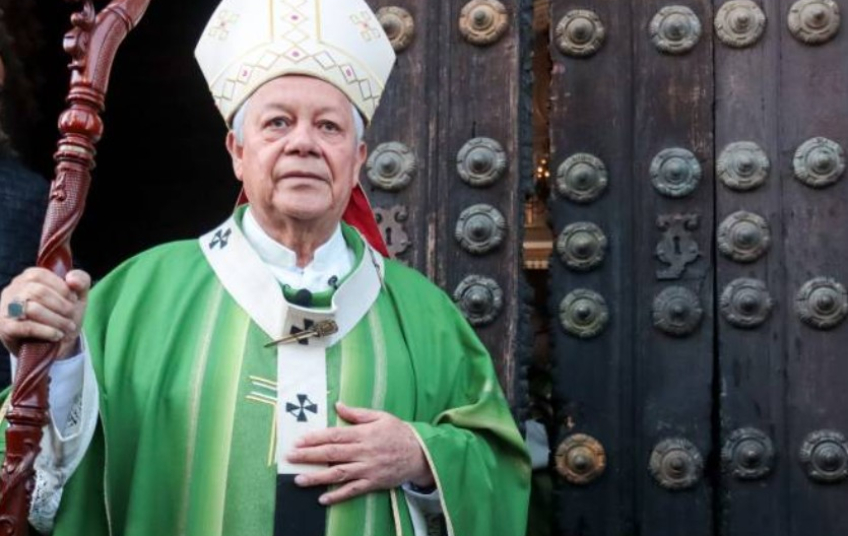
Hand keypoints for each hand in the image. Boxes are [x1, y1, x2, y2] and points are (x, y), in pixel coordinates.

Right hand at [0, 268, 90, 358]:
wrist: (53, 344)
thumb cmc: (63, 314)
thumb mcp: (77, 296)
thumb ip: (81, 280)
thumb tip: (71, 279)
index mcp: (27, 278)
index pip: (40, 275)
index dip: (62, 288)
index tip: (73, 301)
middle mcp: (12, 290)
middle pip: (38, 292)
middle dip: (62, 306)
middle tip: (72, 316)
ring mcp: (6, 309)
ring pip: (32, 309)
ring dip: (57, 320)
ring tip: (68, 327)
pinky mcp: (6, 328)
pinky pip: (26, 327)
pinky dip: (47, 331)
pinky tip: (58, 335)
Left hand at [287, 402, 434, 504]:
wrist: (421, 453)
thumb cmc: (399, 432)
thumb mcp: (380, 416)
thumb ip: (357, 413)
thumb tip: (338, 405)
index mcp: (363, 434)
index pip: (334, 435)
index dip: (315, 438)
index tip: (298, 441)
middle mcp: (363, 452)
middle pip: (331, 454)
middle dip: (308, 456)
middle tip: (290, 457)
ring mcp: (367, 469)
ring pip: (338, 474)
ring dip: (317, 477)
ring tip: (299, 480)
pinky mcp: (372, 483)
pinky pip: (352, 490)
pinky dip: (337, 495)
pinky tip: (322, 499)